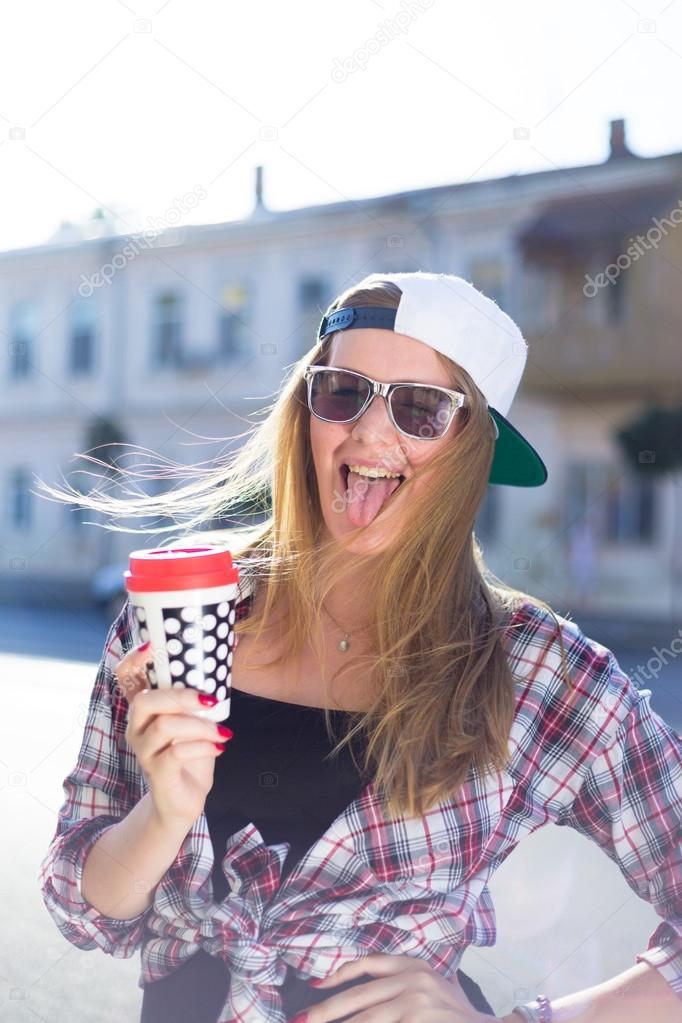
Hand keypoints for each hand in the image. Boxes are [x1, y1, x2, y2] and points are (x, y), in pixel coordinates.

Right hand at [117, 641, 233, 827]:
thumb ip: (199, 695)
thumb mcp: (194, 720)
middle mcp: (136, 728)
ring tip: (222, 732)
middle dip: (181, 696)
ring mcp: (144, 752)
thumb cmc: (190, 753)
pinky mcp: (157, 773)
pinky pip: (176, 753)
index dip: (133, 660)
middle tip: (209, 700)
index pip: (125, 678)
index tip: (152, 647)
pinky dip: (203, 747)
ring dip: (200, 725)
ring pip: (165, 726)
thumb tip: (231, 652)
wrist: (183, 800)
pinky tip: (220, 747)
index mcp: (144, 710)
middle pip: (145, 701)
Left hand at [300, 953, 493, 1020]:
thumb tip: (363, 990)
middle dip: (327, 1011)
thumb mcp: (435, 987)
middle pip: (360, 996)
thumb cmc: (458, 1015)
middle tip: (303, 1021)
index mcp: (415, 965)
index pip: (368, 964)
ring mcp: (418, 1002)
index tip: (316, 986)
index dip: (338, 975)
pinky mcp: (420, 1021)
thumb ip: (405, 983)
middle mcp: (414, 979)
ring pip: (367, 1019)